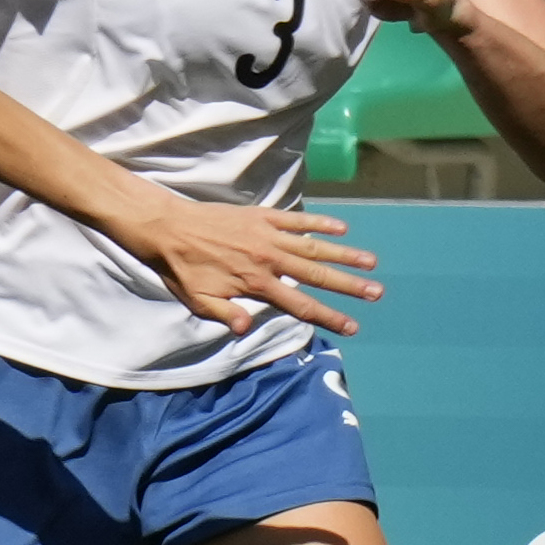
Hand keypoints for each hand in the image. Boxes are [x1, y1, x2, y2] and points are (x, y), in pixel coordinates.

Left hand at [115, 200, 381, 338]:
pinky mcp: (262, 216)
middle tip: (377, 293)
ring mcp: (267, 235)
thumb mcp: (198, 301)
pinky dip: (319, 222)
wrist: (167, 227)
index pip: (300, 305)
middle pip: (317, 276)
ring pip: (314, 246)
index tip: (352, 326)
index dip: (329, 317)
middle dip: (348, 287)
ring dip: (344, 254)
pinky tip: (342, 226)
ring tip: (371, 262)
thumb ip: (226, 314)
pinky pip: (297, 219)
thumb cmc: (181, 269)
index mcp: (256, 284)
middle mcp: (268, 259)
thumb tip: (246, 329)